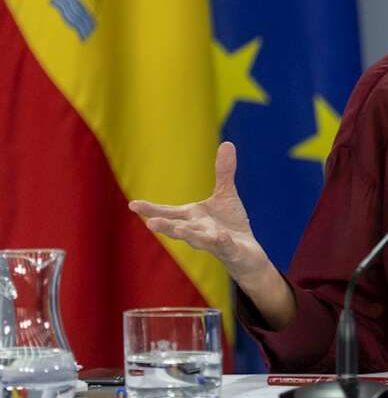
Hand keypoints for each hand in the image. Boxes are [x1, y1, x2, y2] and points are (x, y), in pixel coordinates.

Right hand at [128, 142, 268, 283]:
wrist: (247, 254)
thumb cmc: (230, 225)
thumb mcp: (226, 195)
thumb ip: (223, 172)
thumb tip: (226, 143)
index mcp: (193, 217)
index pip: (169, 213)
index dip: (152, 210)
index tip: (132, 205)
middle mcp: (199, 230)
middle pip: (180, 228)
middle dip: (166, 226)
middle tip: (150, 224)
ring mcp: (214, 242)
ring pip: (199, 239)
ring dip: (189, 235)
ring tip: (179, 231)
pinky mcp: (232, 250)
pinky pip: (226, 246)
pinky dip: (222, 242)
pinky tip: (221, 237)